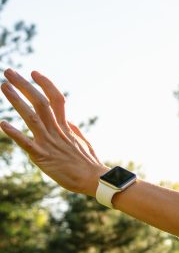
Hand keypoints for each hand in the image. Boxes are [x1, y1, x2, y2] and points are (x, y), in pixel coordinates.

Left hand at [1, 69, 107, 195]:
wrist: (95, 180)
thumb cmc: (89, 163)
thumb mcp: (82, 142)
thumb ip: (72, 130)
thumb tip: (67, 120)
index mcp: (66, 127)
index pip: (56, 99)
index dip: (45, 84)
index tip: (34, 73)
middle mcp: (56, 131)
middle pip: (40, 102)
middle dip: (24, 86)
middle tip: (9, 72)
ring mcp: (49, 143)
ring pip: (32, 117)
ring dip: (17, 101)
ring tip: (4, 86)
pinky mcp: (43, 157)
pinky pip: (27, 143)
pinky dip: (15, 133)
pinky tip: (3, 123)